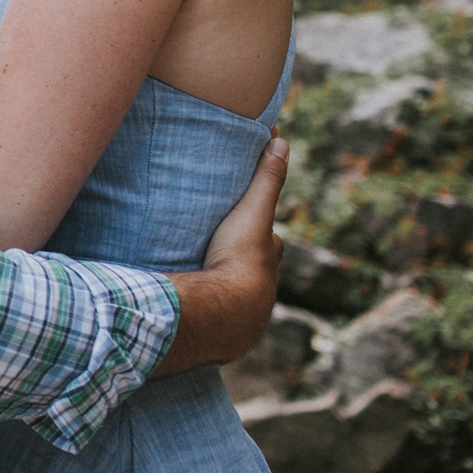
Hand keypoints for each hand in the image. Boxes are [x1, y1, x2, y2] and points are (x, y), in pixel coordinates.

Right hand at [158, 132, 288, 374]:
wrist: (224, 311)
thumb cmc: (241, 259)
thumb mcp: (253, 211)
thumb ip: (267, 177)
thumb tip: (282, 139)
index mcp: (269, 262)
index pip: (271, 243)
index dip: (262, 233)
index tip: (248, 225)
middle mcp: (262, 291)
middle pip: (254, 271)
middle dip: (240, 262)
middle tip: (217, 250)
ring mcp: (243, 315)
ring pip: (234, 296)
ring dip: (221, 288)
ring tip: (197, 278)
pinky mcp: (220, 333)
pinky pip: (213, 317)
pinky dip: (205, 310)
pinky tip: (189, 309)